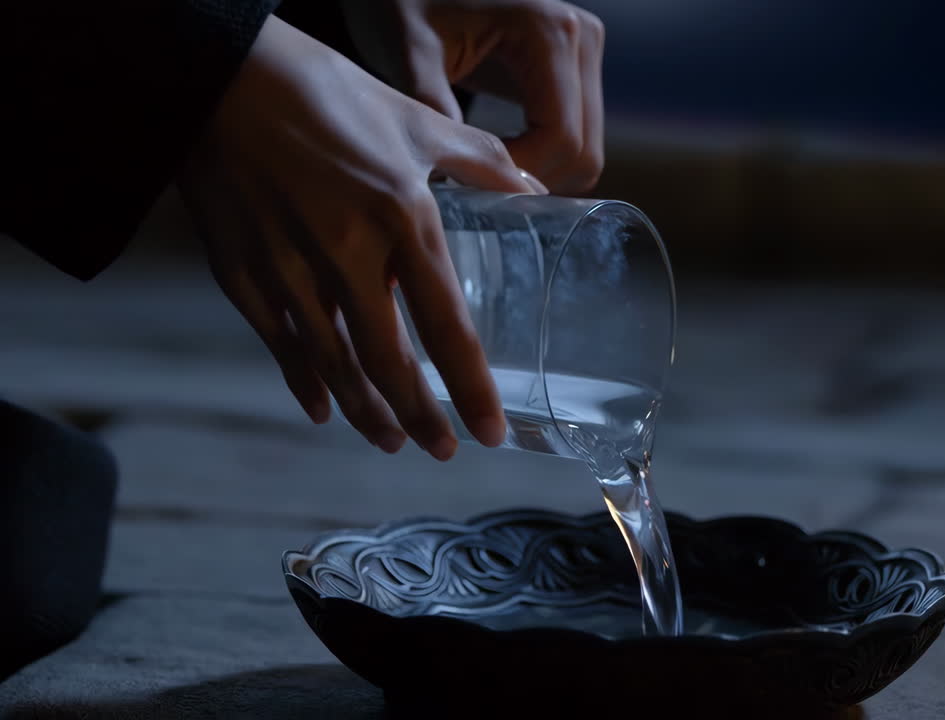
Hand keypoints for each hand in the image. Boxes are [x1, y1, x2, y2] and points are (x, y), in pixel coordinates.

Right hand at [177, 16, 543, 459]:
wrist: (220, 75)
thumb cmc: (325, 91)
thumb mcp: (416, 119)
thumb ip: (481, 161)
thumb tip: (533, 190)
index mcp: (402, 221)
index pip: (447, 328)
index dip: (470, 389)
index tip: (490, 432)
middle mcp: (348, 257)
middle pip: (390, 364)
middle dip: (420, 418)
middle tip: (442, 451)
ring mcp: (290, 272)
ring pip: (335, 366)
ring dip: (367, 412)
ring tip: (390, 441)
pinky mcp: (242, 273)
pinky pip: (279, 345)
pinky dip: (304, 382)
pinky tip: (322, 408)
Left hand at [339, 0, 605, 194]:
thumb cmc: (404, 5)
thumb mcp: (409, 52)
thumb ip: (433, 106)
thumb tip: (451, 171)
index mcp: (548, 31)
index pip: (561, 136)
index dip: (522, 174)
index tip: (471, 183)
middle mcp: (581, 37)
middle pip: (583, 150)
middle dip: (532, 179)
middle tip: (476, 186)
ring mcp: (585, 52)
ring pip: (586, 151)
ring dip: (541, 173)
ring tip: (485, 172)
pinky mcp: (577, 68)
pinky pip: (577, 137)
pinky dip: (544, 159)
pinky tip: (500, 156)